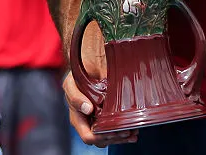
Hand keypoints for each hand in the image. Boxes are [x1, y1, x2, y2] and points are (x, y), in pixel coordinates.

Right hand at [65, 24, 137, 146]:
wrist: (87, 65)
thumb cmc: (78, 75)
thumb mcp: (71, 82)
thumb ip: (75, 96)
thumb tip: (87, 109)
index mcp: (77, 116)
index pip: (88, 136)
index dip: (100, 136)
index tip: (111, 127)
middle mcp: (87, 122)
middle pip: (101, 141)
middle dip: (114, 137)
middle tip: (127, 130)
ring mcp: (98, 121)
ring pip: (109, 138)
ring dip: (121, 137)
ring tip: (133, 131)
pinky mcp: (107, 118)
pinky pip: (115, 132)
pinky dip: (125, 134)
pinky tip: (134, 131)